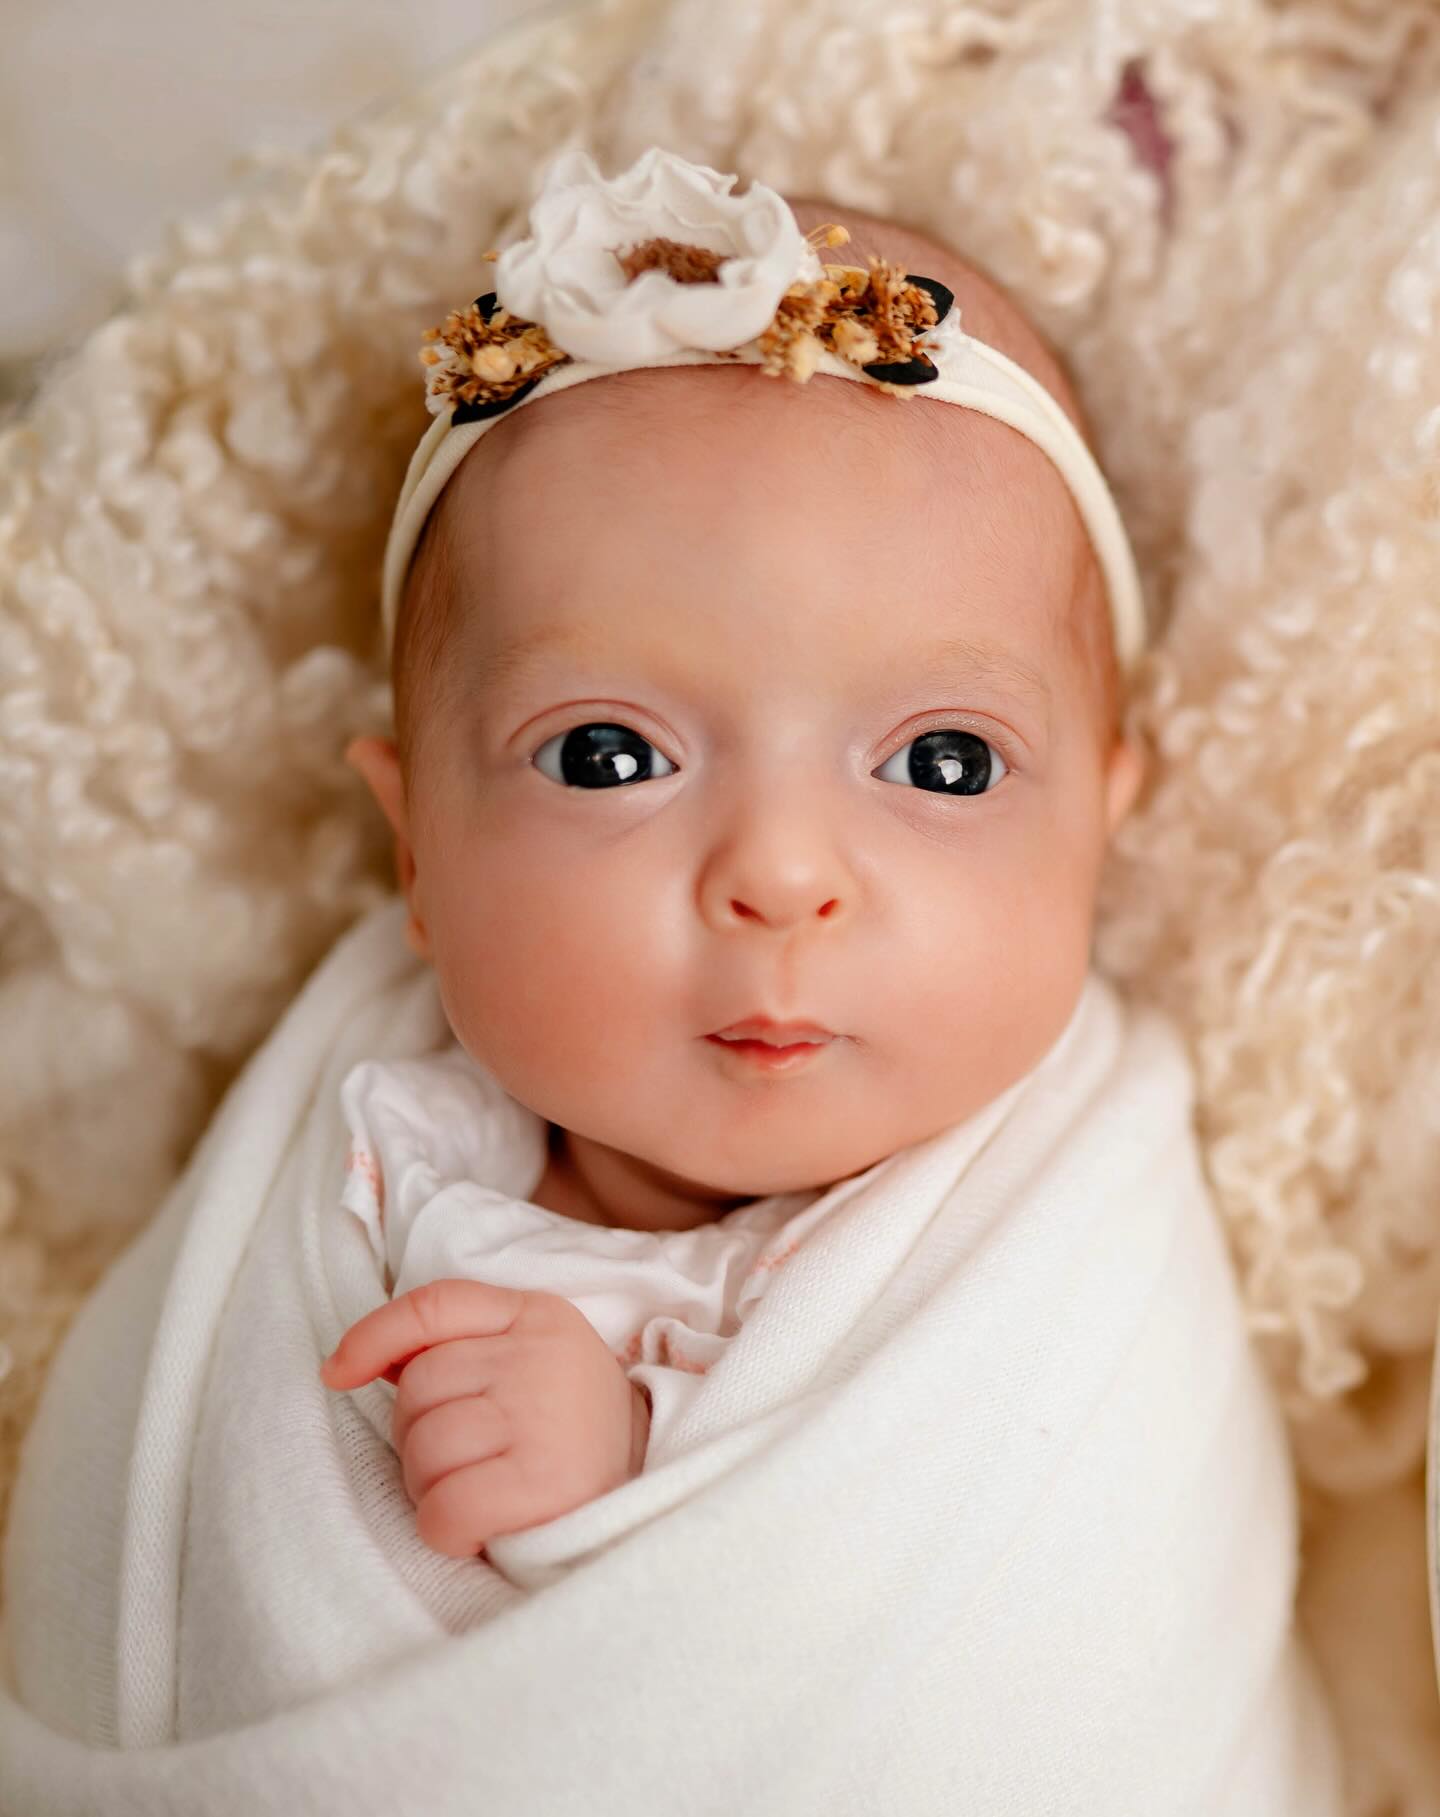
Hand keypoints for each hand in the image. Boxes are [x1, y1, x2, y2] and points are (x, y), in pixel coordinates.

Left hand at [319, 1278, 650, 1557]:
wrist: (648, 1495)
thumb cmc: (566, 1431)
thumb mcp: (527, 1362)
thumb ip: (457, 1349)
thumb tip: (356, 1362)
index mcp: (538, 1315)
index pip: (435, 1304)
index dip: (374, 1336)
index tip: (337, 1373)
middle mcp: (540, 1356)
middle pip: (417, 1390)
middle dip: (420, 1438)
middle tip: (469, 1462)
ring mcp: (542, 1416)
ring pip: (422, 1453)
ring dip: (432, 1489)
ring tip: (480, 1492)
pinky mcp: (542, 1483)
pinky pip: (443, 1510)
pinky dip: (447, 1530)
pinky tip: (482, 1528)